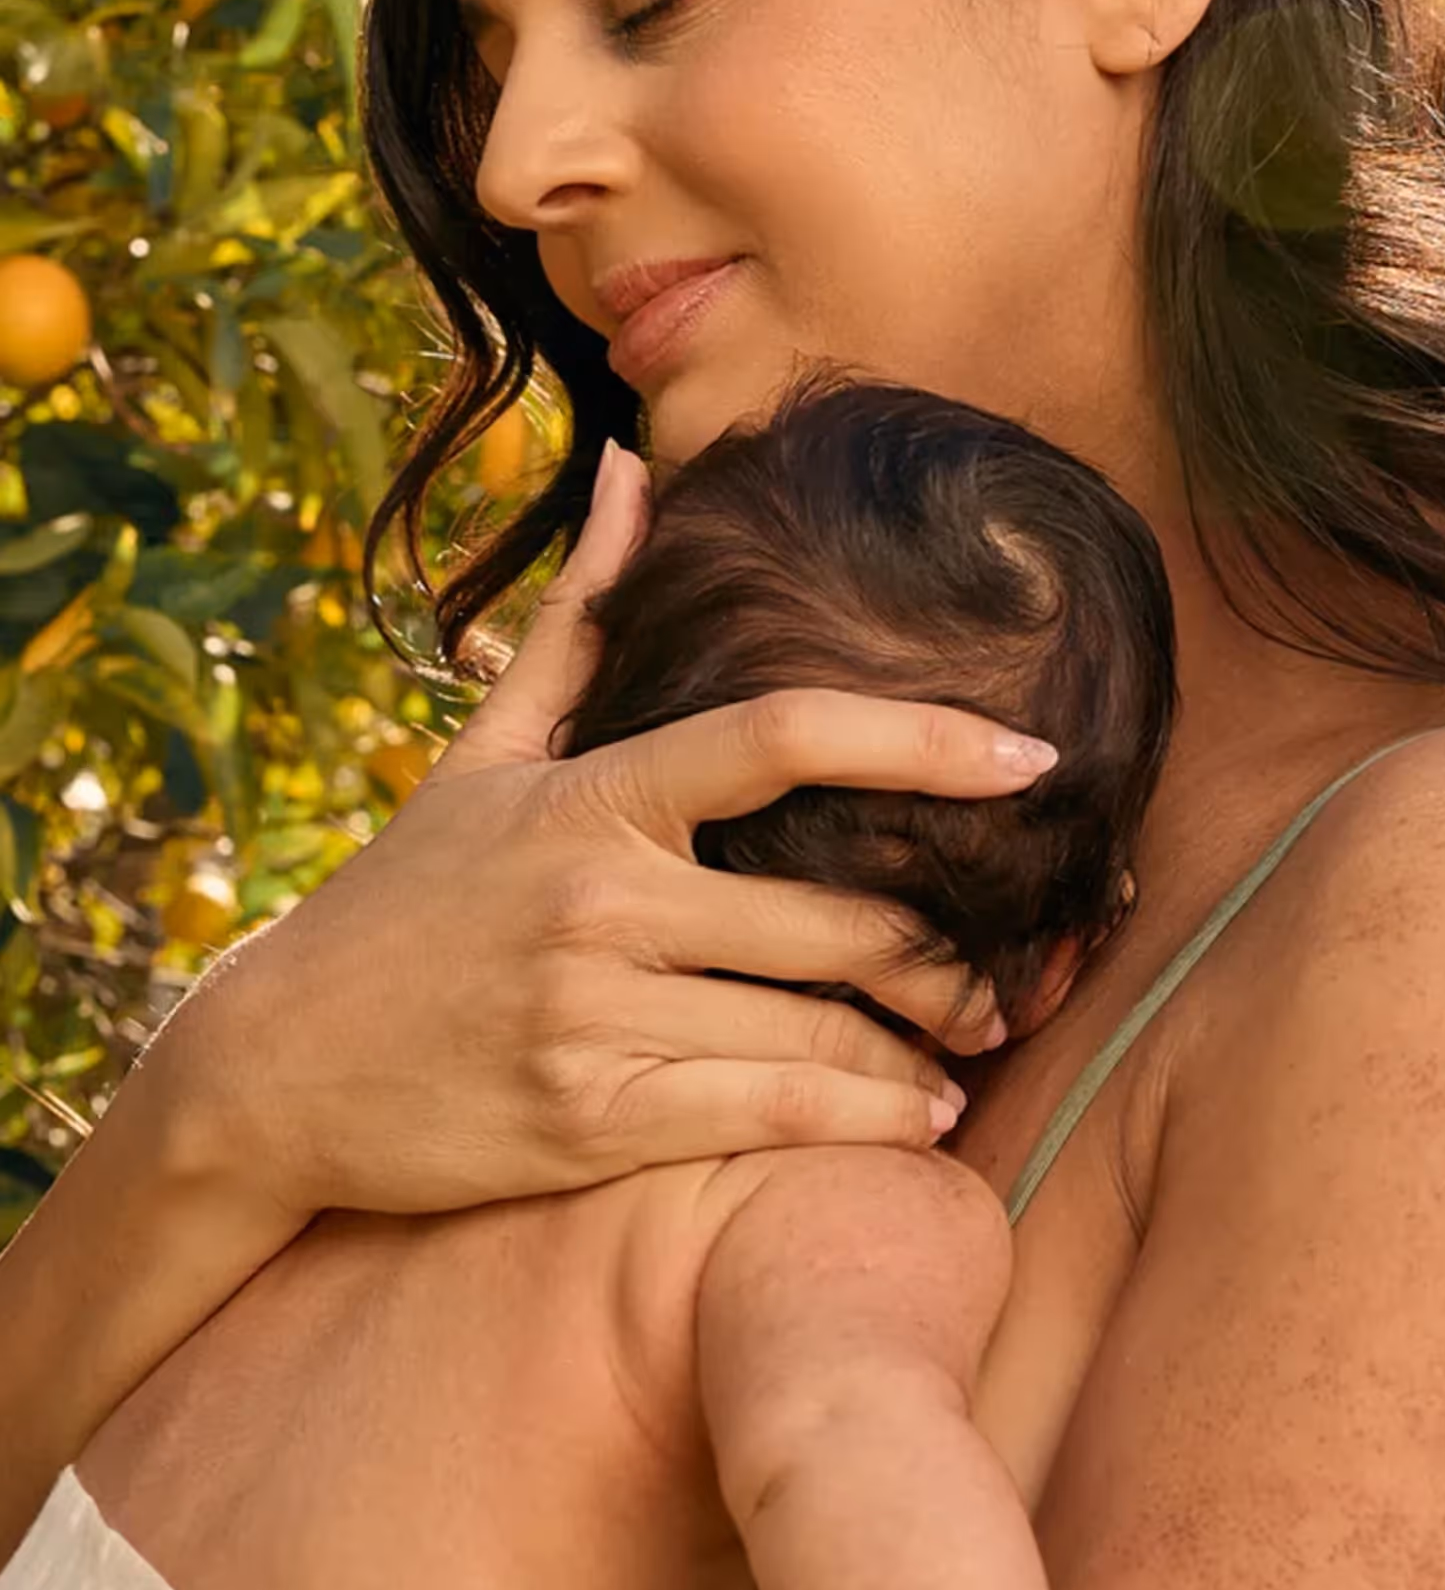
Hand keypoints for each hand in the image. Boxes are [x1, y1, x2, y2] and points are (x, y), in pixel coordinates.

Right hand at [148, 441, 1056, 1222]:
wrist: (267, 1070)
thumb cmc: (404, 900)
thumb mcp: (483, 753)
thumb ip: (579, 615)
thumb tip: (632, 468)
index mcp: (591, 794)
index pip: (783, 736)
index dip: (922, 739)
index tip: (1032, 755)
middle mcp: (599, 897)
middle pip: (835, 913)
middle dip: (951, 946)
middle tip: (1026, 956)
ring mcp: (592, 1014)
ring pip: (817, 1027)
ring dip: (926, 1043)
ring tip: (984, 1034)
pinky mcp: (588, 1122)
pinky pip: (769, 1115)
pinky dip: (863, 1116)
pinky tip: (920, 1113)